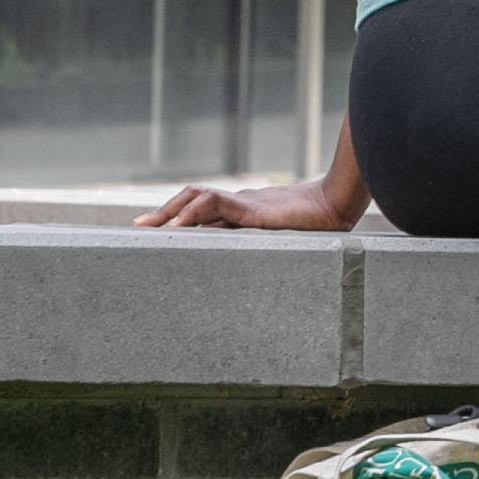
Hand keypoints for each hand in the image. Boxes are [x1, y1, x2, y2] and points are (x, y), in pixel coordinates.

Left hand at [139, 175, 362, 232]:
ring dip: (171, 212)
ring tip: (149, 228)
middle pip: (193, 200)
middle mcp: (241, 205)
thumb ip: (264, 248)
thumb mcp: (284, 241)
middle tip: (138, 228)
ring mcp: (245, 204)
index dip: (179, 217)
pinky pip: (216, 204)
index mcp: (246, 212)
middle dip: (164, 213)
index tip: (155, 231)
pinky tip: (177, 227)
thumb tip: (248, 280)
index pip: (204, 210)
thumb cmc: (320, 227)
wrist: (339, 205)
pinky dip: (193, 213)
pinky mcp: (252, 208)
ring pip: (199, 198)